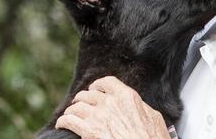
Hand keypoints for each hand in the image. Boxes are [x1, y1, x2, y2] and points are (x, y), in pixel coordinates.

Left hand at [55, 76, 169, 138]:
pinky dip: (63, 121)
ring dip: (72, 110)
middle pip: (88, 94)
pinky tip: (62, 124)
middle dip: (83, 98)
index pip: (107, 82)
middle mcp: (110, 103)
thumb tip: (138, 106)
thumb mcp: (153, 117)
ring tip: (70, 114)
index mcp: (127, 96)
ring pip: (77, 106)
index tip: (95, 89)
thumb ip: (141, 107)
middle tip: (80, 103)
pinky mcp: (88, 131)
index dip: (98, 85)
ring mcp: (98, 116)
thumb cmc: (152, 138)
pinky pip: (68, 121)